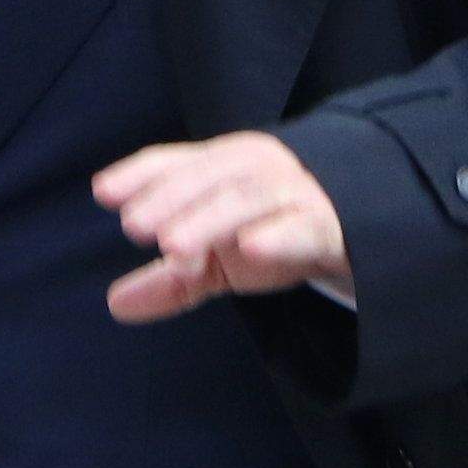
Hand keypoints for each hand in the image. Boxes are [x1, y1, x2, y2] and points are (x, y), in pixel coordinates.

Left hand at [92, 131, 349, 322]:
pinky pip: (304, 226)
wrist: (363, 235)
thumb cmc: (277, 232)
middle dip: (170, 198)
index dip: (142, 174)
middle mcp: (259, 170)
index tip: (103, 193)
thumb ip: (171, 279)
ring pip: (249, 199)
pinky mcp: (331, 226)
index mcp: (225, 167)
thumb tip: (115, 305)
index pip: (178, 163)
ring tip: (173, 248)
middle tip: (134, 226)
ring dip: (209, 219)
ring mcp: (297, 194)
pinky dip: (277, 234)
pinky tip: (250, 247)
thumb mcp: (219, 259)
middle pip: (210, 178)